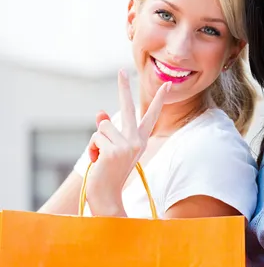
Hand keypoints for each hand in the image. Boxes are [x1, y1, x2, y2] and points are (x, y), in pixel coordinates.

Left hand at [85, 69, 170, 215]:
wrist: (108, 197)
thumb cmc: (109, 174)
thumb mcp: (111, 150)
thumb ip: (108, 131)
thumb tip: (99, 113)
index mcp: (140, 141)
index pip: (151, 116)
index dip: (160, 99)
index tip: (168, 84)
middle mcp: (137, 141)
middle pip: (128, 108)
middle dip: (124, 87)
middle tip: (121, 70)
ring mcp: (128, 145)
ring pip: (103, 128)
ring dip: (97, 143)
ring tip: (101, 159)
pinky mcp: (115, 150)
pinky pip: (96, 138)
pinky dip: (92, 150)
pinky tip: (98, 162)